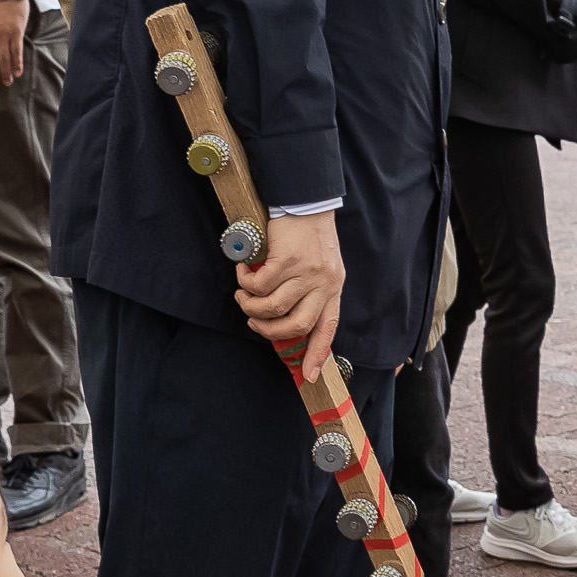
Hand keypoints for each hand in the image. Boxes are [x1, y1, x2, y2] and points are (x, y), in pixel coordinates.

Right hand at [237, 210, 344, 375]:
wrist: (307, 200)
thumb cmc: (309, 235)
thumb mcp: (320, 266)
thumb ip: (310, 291)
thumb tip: (287, 319)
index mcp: (333, 288)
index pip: (327, 328)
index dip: (316, 353)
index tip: (307, 375)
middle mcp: (324, 283)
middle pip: (296, 326)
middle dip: (269, 331)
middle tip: (254, 320)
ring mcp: (307, 272)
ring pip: (273, 307)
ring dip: (251, 305)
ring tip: (243, 295)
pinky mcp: (289, 260)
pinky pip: (260, 285)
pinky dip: (246, 283)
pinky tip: (243, 272)